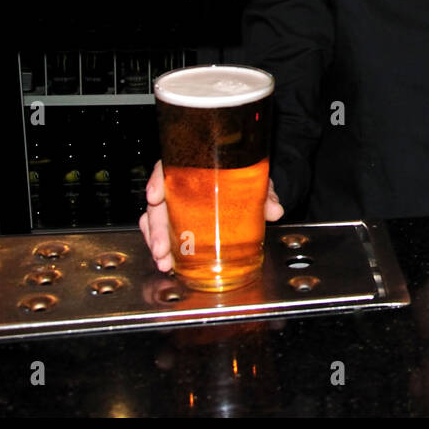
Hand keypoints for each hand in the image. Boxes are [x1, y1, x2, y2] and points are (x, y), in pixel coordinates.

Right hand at [138, 160, 283, 272]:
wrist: (251, 185)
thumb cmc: (246, 177)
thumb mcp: (256, 180)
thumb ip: (264, 193)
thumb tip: (275, 210)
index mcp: (192, 166)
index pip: (166, 167)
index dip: (157, 180)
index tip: (155, 197)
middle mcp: (179, 184)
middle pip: (158, 201)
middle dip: (156, 227)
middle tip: (161, 248)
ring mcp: (176, 204)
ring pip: (154, 220)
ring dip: (156, 241)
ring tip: (164, 261)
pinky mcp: (178, 222)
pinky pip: (162, 232)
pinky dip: (163, 248)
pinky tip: (168, 263)